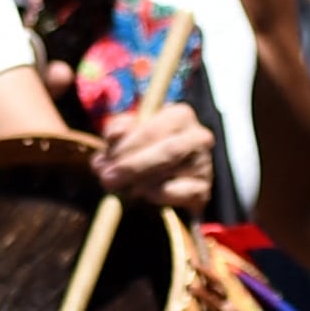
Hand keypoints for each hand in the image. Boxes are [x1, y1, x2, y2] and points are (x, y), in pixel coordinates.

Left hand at [92, 100, 215, 212]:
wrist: (169, 181)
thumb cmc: (146, 149)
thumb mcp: (130, 133)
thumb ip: (119, 129)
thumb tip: (113, 136)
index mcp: (180, 115)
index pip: (151, 130)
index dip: (126, 146)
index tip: (105, 159)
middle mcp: (198, 137)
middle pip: (165, 151)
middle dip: (132, 166)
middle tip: (107, 179)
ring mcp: (204, 164)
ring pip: (172, 172)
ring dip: (140, 181)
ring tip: (120, 187)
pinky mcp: (203, 190)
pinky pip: (180, 193)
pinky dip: (159, 195)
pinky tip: (143, 195)